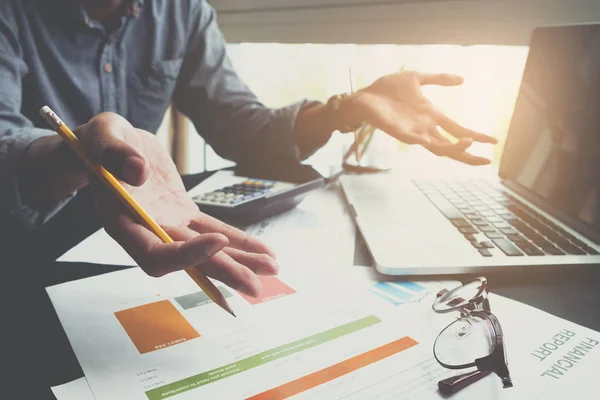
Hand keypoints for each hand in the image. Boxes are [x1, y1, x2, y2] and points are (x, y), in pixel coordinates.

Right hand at [77, 113, 277, 296]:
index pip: (154, 254)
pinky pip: (213, 229)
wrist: (112, 144)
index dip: (186, 254)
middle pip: (188, 261)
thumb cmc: (100, 141)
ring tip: (271, 268)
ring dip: (239, 261)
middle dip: (223, 272)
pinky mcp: (183, 214)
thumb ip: (112, 152)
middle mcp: (147, 231)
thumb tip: (137, 171)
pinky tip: (263, 250)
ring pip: (206, 250)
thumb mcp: (101, 135)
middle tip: (255, 286)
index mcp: (122, 222)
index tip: (217, 239)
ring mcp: (168, 225)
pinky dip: (238, 240)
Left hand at [341, 71, 496, 164]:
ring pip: (439, 147)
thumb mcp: (417, 78)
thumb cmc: (387, 89)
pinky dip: (434, 144)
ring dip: (455, 148)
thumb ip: (439, 79)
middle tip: (487, 161)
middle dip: (469, 154)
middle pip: (452, 145)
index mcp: (432, 115)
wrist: (364, 95)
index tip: (494, 140)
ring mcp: (415, 132)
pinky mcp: (403, 134)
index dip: (476, 135)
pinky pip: (421, 142)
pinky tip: (446, 142)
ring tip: (471, 144)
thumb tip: (462, 79)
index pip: (458, 129)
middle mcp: (426, 127)